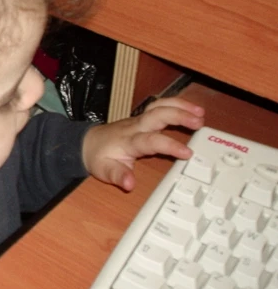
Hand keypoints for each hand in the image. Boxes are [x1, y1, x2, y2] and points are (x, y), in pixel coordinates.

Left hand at [82, 97, 204, 191]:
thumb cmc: (99, 157)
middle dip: (178, 116)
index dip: (169, 145)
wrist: (88, 143)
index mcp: (128, 141)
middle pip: (157, 115)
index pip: (151, 141)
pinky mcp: (144, 118)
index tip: (187, 153)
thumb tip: (130, 184)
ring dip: (180, 106)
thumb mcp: (105, 171)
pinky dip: (177, 104)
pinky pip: (161, 106)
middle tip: (199, 123)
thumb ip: (118, 176)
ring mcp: (140, 120)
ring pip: (159, 106)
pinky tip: (192, 109)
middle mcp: (135, 127)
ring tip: (201, 112)